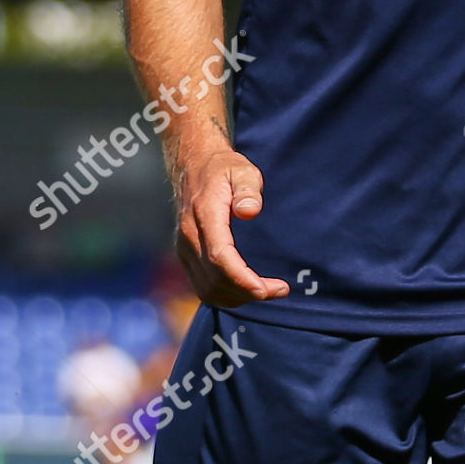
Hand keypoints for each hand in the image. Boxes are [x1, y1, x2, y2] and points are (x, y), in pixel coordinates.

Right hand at [174, 143, 289, 306]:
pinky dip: (224, 295)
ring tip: (268, 291)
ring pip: (206, 289)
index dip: (241, 278)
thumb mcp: (242, 170)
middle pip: (215, 279)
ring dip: (237, 297)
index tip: (265, 289)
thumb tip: (250, 212)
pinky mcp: (186, 255)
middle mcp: (190, 236)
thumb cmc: (224, 168)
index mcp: (205, 215)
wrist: (194, 166)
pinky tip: (247, 289)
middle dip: (247, 291)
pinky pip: (202, 286)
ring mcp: (185, 248)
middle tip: (280, 290)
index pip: (219, 256)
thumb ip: (248, 189)